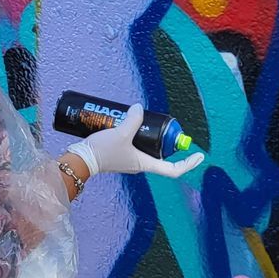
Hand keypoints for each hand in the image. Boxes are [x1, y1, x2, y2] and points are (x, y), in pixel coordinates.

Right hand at [77, 105, 203, 178]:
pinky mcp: (119, 155)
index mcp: (145, 164)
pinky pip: (134, 146)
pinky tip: (128, 125)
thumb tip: (139, 108)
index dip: (189, 163)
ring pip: (147, 149)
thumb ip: (132, 120)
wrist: (79, 160)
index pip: (173, 169)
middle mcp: (139, 165)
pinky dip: (136, 136)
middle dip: (166, 141)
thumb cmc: (101, 152)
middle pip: (161, 155)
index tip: (199, 155)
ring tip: (146, 121)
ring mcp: (129, 160)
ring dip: (151, 136)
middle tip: (167, 127)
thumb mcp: (120, 133)